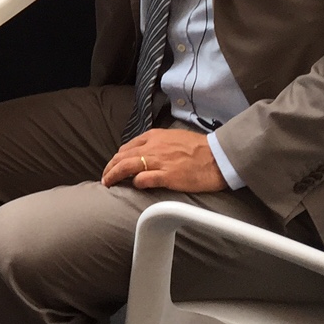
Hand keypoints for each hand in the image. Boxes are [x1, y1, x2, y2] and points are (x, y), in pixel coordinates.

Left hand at [101, 128, 228, 191]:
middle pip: (122, 157)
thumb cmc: (199, 149)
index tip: (112, 167)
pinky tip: (134, 186)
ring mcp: (159, 161)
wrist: (218, 156)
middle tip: (104, 178)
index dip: (116, 159)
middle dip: (109, 168)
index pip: (126, 147)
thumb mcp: (173, 138)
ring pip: (126, 167)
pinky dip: (135, 183)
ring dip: (114, 176)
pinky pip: (143, 179)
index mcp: (154, 137)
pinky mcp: (167, 176)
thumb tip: (145, 153)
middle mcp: (153, 147)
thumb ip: (157, 143)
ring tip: (108, 184)